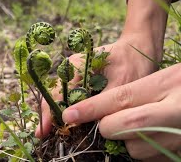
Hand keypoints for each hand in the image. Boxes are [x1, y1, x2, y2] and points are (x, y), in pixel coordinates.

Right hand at [35, 34, 160, 137]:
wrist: (138, 49)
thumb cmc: (132, 62)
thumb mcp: (121, 83)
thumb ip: (103, 103)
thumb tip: (89, 125)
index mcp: (75, 66)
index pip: (57, 93)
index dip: (49, 114)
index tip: (44, 131)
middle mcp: (70, 70)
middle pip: (54, 96)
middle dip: (50, 116)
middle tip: (44, 135)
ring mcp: (74, 76)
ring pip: (60, 98)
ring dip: (57, 114)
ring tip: (52, 132)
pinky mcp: (81, 82)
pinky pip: (70, 97)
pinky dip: (69, 110)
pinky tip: (69, 123)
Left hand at [62, 63, 180, 159]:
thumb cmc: (177, 82)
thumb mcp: (159, 78)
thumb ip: (129, 93)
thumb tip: (92, 110)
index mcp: (165, 86)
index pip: (121, 98)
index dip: (92, 108)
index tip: (70, 115)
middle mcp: (174, 112)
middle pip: (125, 127)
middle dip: (107, 127)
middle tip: (106, 122)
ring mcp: (179, 137)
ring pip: (135, 149)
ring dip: (125, 141)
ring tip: (136, 125)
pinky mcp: (179, 153)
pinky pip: (149, 159)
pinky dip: (140, 149)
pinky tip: (148, 136)